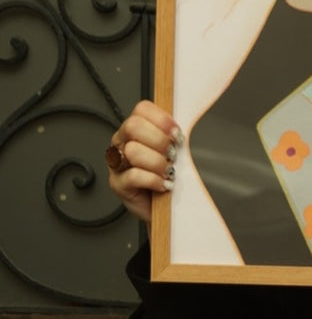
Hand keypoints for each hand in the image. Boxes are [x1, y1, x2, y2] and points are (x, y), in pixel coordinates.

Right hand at [106, 100, 181, 225]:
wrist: (167, 208)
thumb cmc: (170, 176)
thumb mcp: (174, 151)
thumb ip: (174, 135)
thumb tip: (187, 126)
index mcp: (135, 129)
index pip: (141, 109)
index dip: (162, 119)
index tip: (177, 133)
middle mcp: (123, 142)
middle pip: (133, 126)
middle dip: (159, 140)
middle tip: (172, 154)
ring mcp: (117, 163)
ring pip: (133, 150)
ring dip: (157, 163)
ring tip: (168, 172)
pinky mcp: (117, 183)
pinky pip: (133, 175)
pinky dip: (153, 180)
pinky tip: (163, 184)